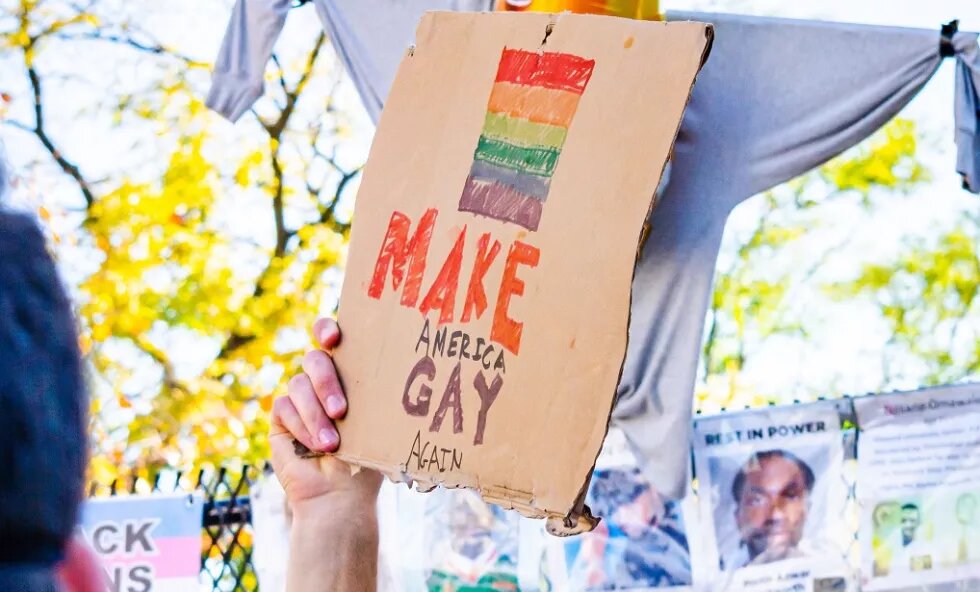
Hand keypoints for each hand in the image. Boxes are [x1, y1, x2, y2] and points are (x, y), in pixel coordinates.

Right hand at [270, 319, 381, 591]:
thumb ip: (372, 395)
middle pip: (314, 359)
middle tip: (342, 409)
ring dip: (316, 414)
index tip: (334, 339)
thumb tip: (391, 368)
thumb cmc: (366, 460)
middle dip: (326, 381)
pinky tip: (315, 446)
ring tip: (332, 443)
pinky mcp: (281, 417)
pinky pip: (284, 407)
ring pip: (298, 384)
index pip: (332, 337)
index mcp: (349, 374)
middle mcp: (321, 381)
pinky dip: (302, 427)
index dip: (327, 329)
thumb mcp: (375, 423)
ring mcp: (300, 397)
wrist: (341, 497)